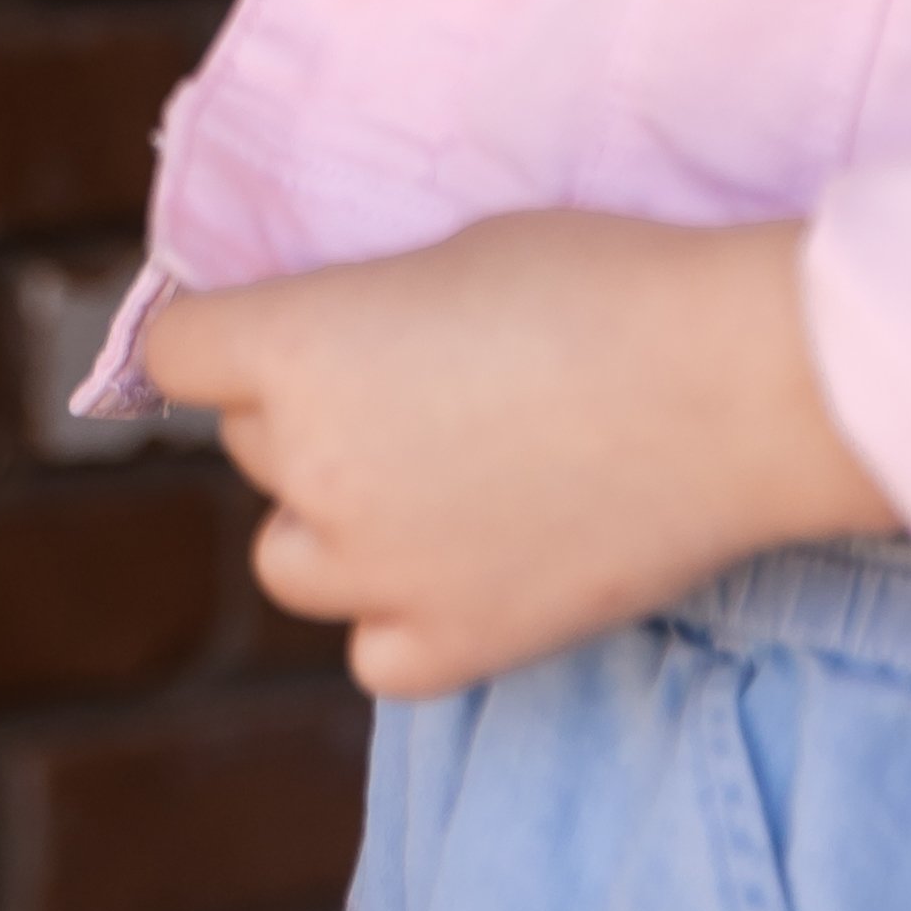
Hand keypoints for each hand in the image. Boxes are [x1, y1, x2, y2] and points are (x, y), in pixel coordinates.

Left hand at [138, 212, 901, 698]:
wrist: (734, 384)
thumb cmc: (603, 284)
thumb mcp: (443, 255)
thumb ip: (357, 314)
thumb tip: (331, 342)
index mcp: (290, 348)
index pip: (176, 355)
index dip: (225, 340)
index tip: (278, 335)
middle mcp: (310, 465)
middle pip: (253, 447)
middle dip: (311, 421)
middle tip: (419, 398)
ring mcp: (378, 567)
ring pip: (288, 562)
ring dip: (334, 529)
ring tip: (431, 490)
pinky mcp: (458, 643)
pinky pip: (374, 655)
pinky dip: (401, 622)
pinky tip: (457, 575)